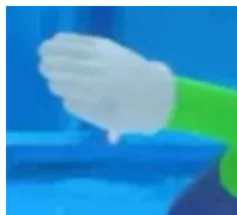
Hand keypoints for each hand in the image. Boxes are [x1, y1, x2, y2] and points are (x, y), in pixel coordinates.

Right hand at [38, 34, 174, 134]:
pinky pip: (85, 41)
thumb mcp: (116, 123)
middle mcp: (106, 73)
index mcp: (107, 94)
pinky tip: (57, 40)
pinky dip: (69, 40)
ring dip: (57, 51)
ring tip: (43, 53)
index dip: (61, 85)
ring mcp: (110, 58)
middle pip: (73, 67)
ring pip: (77, 52)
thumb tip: (66, 102)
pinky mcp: (112, 48)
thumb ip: (91, 114)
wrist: (165, 97)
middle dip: (55, 68)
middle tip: (44, 70)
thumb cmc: (140, 117)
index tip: (53, 86)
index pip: (76, 86)